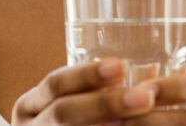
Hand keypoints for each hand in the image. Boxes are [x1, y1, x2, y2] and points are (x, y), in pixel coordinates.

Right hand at [11, 59, 154, 125]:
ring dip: (110, 123)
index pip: (56, 83)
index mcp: (32, 104)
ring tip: (143, 111)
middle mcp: (33, 125)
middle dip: (105, 104)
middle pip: (64, 112)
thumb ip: (101, 84)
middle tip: (144, 97)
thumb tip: (153, 69)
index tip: (123, 66)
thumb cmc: (64, 115)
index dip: (87, 74)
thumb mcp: (70, 98)